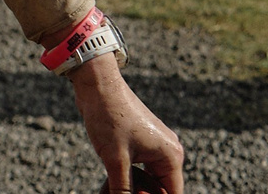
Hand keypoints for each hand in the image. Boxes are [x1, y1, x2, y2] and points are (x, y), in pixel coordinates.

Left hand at [68, 55, 182, 192]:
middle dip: (140, 193)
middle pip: (160, 188)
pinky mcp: (141, 142)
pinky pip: (139, 167)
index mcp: (171, 156)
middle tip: (115, 191)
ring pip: (148, 179)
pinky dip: (127, 175)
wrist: (96, 84)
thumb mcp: (115, 159)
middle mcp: (169, 151)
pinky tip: (111, 178)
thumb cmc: (109, 117)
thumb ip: (123, 189)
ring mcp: (155, 146)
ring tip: (111, 184)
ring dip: (132, 186)